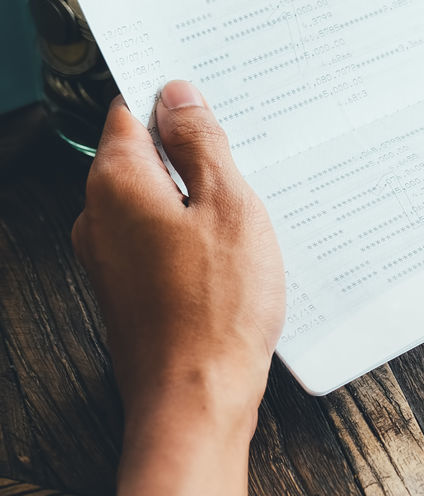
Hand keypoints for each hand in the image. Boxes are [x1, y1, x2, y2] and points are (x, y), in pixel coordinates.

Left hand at [72, 81, 283, 495]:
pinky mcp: (130, 290)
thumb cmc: (217, 309)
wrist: (196, 398)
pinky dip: (194, 237)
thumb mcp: (229, 208)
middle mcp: (99, 217)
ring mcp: (110, 258)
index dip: (176, 100)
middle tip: (250, 158)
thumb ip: (201, 146)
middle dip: (193, 153)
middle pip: (144, 158)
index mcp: (117, 183)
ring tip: (252, 212)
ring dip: (198, 199)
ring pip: (156, 203)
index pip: (132, 112)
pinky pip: (161, 242)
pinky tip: (234, 255)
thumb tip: (178, 96)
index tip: (216, 98)